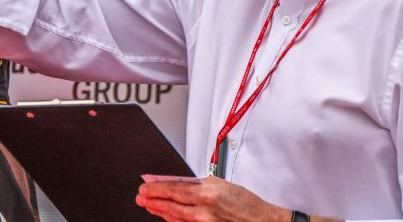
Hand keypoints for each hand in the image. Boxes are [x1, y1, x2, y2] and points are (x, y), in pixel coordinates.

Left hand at [136, 176, 289, 221]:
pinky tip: (166, 217)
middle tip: (140, 197)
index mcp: (206, 194)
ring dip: (160, 211)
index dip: (156, 188)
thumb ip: (198, 184)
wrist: (262, 221)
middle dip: (153, 201)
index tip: (145, 187)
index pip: (173, 189)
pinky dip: (174, 221)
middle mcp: (203, 211)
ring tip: (150, 206)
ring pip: (175, 218)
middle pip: (170, 206)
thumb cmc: (245, 203)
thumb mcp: (220, 184)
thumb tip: (177, 184)